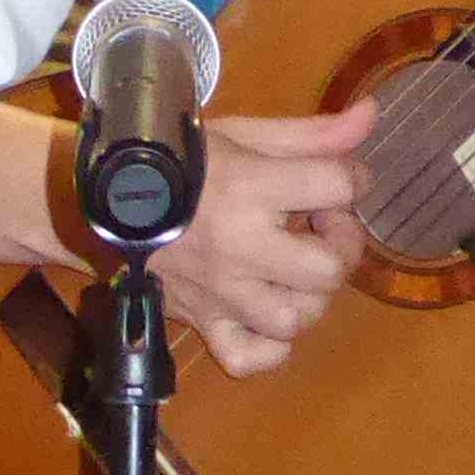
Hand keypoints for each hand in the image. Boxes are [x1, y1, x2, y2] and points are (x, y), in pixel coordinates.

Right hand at [146, 95, 375, 378]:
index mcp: (250, 188)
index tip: (338, 180)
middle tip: (320, 226)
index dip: (353, 180)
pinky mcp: (201, 322)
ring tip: (295, 269)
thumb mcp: (244, 135)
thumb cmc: (180, 160)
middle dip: (341, 245)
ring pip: (294, 319)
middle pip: (328, 268)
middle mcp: (239, 247)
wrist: (102, 196)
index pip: (338, 186)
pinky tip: (269, 315)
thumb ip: (310, 133)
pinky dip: (270, 347)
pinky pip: (248, 358)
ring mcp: (220, 293)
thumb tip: (372, 117)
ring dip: (309, 295)